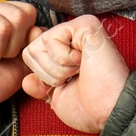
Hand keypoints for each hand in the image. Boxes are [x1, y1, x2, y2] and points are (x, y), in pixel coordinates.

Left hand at [20, 15, 130, 133]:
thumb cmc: (90, 108)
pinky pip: (51, 40)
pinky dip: (64, 59)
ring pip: (39, 45)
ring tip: (81, 70)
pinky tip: (84, 62)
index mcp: (66, 52)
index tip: (67, 84)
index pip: (31, 56)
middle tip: (75, 77)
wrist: (110, 110)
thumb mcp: (57, 98)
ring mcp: (78, 29)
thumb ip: (40, 86)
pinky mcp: (84, 24)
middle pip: (31, 50)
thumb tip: (26, 79)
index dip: (43, 77)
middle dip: (48, 73)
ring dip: (58, 68)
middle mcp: (72, 37)